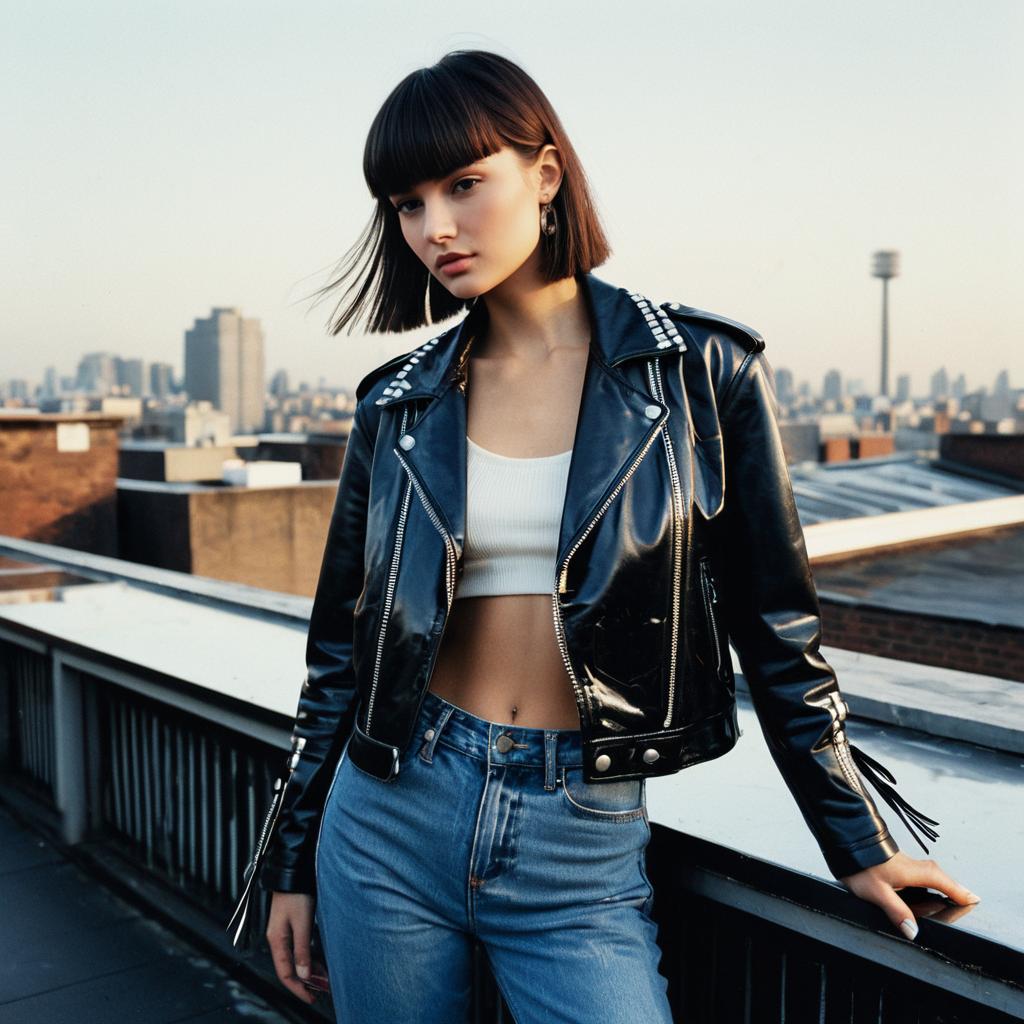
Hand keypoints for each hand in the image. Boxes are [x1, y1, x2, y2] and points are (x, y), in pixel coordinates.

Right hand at [266, 891, 329, 1004]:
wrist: (293, 870)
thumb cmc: (297, 893)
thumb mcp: (302, 923)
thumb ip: (302, 949)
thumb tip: (303, 975)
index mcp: (276, 940)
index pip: (285, 973)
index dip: (298, 988)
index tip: (312, 998)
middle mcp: (277, 938)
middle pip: (289, 968)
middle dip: (305, 982)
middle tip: (322, 990)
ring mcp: (283, 931)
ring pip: (294, 958)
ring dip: (308, 969)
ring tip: (324, 978)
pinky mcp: (291, 924)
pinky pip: (298, 947)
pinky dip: (308, 956)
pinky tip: (319, 960)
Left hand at [839, 851, 979, 940]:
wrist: (846, 841)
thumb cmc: (860, 865)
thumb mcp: (878, 892)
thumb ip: (897, 912)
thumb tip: (913, 932)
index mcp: (915, 872)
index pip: (946, 883)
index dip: (960, 894)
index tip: (974, 901)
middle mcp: (915, 865)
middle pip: (943, 878)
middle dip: (955, 890)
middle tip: (968, 901)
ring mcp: (907, 863)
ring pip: (932, 875)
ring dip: (944, 884)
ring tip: (953, 896)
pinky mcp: (899, 864)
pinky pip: (922, 873)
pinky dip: (931, 881)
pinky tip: (925, 890)